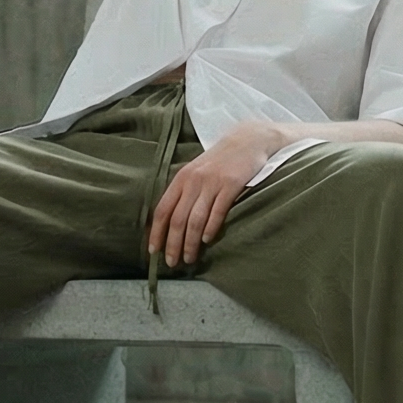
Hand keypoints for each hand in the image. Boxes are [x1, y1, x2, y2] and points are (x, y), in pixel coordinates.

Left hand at [148, 121, 281, 267]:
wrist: (248, 140)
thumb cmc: (220, 160)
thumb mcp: (196, 172)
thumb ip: (184, 192)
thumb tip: (169, 222)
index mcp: (181, 178)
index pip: (162, 209)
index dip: (156, 232)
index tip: (154, 251)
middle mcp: (193, 181)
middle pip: (177, 219)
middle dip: (173, 244)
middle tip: (173, 263)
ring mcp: (212, 183)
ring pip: (195, 219)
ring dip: (191, 243)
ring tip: (190, 258)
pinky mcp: (231, 185)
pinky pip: (217, 211)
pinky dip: (210, 228)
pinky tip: (207, 241)